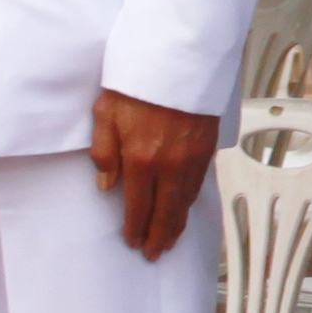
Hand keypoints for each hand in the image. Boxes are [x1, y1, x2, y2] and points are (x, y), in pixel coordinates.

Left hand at [90, 88, 218, 260]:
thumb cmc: (137, 81)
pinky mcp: (207, 147)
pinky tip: (185, 207)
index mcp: (140, 159)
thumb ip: (104, 152)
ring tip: (171, 238)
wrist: (178, 58)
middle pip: (166, 211)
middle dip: (160, 236)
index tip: (133, 242)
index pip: (138, 205)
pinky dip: (191, 202)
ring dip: (177, 223)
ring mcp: (192, 158)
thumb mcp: (105, 112)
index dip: (136, 227)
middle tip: (156, 254)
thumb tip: (107, 185)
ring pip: (185, 201)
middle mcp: (169, 165)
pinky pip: (198, 184)